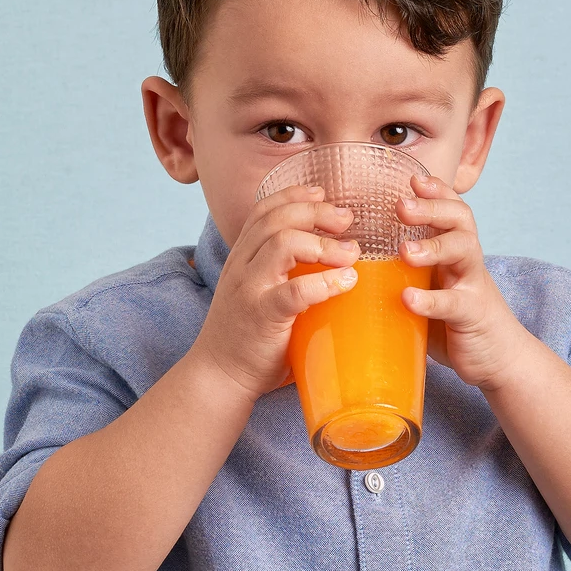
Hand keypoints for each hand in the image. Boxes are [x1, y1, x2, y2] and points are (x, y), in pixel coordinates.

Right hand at [191, 185, 360, 397]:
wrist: (219, 376)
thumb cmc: (249, 337)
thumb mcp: (260, 294)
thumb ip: (285, 275)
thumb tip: (336, 262)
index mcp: (242, 258)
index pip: (263, 210)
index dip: (294, 195)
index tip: (323, 193)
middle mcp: (242, 267)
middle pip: (276, 219)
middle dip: (315, 212)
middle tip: (346, 220)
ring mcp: (249, 290)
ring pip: (281, 244)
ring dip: (322, 243)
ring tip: (351, 253)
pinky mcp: (261, 316)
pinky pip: (294, 290)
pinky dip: (324, 282)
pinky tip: (346, 282)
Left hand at [398, 174, 533, 391]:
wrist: (498, 357)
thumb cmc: (455, 320)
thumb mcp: (431, 288)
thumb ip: (403, 275)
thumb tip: (349, 266)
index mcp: (454, 250)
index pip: (451, 209)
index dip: (436, 190)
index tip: (411, 179)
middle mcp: (467, 261)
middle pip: (460, 219)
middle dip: (433, 207)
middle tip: (402, 207)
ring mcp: (472, 286)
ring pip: (464, 251)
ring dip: (435, 246)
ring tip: (405, 252)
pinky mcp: (472, 315)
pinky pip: (454, 303)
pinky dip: (431, 300)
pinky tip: (409, 299)